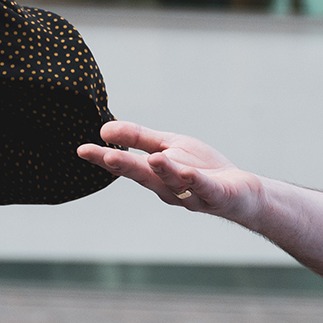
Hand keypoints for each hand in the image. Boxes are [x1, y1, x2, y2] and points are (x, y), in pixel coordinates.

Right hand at [77, 120, 262, 224]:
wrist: (241, 191)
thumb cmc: (201, 168)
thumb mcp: (167, 146)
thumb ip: (138, 138)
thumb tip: (103, 128)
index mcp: (154, 175)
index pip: (125, 165)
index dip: (103, 158)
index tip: (81, 149)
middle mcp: (167, 187)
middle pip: (144, 175)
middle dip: (124, 166)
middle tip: (103, 155)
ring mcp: (191, 193)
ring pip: (174, 182)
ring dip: (163, 171)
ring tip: (152, 158)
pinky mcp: (215, 194)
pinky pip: (203, 187)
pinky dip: (195, 180)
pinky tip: (187, 171)